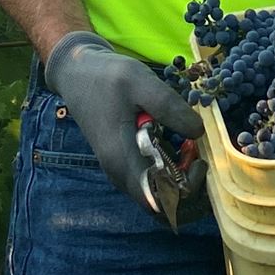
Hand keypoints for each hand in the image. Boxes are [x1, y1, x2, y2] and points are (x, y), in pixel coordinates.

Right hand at [42, 31, 201, 209]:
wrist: (76, 73)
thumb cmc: (106, 77)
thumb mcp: (141, 82)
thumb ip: (170, 108)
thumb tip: (198, 133)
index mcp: (122, 160)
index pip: (159, 201)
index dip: (185, 190)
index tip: (196, 159)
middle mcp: (119, 173)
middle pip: (160, 201)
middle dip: (186, 182)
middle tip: (194, 149)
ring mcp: (119, 169)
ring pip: (155, 190)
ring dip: (177, 173)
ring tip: (186, 142)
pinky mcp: (122, 161)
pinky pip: (149, 177)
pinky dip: (167, 166)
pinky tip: (173, 140)